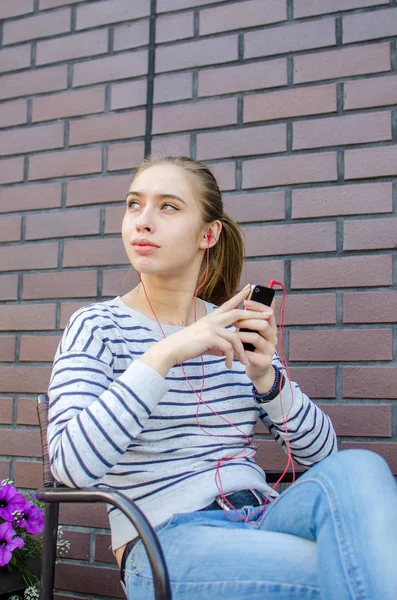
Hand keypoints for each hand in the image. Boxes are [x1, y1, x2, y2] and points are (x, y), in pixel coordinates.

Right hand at [139, 285, 266, 375]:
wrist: (172, 350)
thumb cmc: (187, 346)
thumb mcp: (205, 342)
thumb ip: (218, 342)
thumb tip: (229, 349)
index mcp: (212, 318)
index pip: (228, 303)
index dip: (240, 295)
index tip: (250, 287)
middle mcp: (212, 320)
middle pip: (238, 313)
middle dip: (255, 315)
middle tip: (269, 316)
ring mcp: (211, 328)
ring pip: (235, 337)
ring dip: (242, 351)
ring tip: (244, 362)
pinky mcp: (209, 338)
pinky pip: (228, 348)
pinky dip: (230, 358)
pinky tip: (229, 365)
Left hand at [236, 298, 277, 390]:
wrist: (257, 369)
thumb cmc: (251, 346)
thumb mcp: (252, 329)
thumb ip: (251, 315)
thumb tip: (249, 292)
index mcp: (270, 327)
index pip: (268, 312)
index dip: (258, 306)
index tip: (245, 302)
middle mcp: (273, 337)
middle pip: (264, 324)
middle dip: (247, 321)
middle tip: (234, 321)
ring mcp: (270, 350)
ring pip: (256, 338)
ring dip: (241, 335)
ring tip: (232, 335)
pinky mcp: (264, 361)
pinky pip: (250, 354)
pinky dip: (239, 351)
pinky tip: (231, 350)